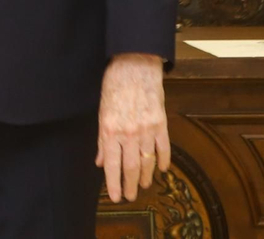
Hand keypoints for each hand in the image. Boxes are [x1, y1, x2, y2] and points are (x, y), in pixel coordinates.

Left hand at [96, 53, 169, 202]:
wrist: (135, 66)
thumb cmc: (114, 86)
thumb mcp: (101, 111)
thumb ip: (102, 139)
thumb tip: (100, 161)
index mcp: (110, 130)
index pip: (112, 165)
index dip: (113, 184)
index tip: (116, 197)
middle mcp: (129, 133)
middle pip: (131, 167)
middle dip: (130, 185)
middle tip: (131, 197)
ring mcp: (147, 129)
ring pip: (148, 161)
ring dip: (146, 176)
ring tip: (144, 185)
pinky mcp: (161, 123)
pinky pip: (163, 148)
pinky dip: (163, 160)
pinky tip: (161, 169)